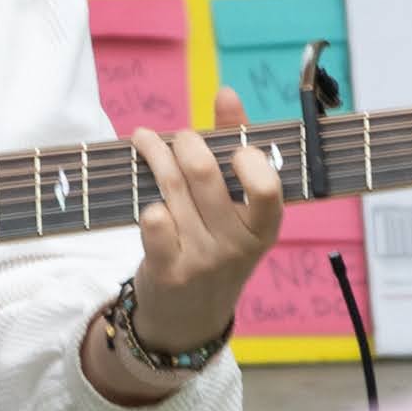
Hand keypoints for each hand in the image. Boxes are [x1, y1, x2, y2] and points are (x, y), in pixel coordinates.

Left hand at [120, 88, 285, 361]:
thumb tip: (227, 92)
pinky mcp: (168, 270)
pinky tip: (145, 195)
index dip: (247, 159)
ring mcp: (202, 260)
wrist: (189, 318)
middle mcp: (237, 245)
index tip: (233, 149)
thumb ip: (236, 147)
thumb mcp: (237, 209)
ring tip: (145, 139)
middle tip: (177, 139)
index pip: (266, 187)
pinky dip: (146, 201)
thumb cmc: (215, 246)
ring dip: (154, 154)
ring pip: (172, 188)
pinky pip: (152, 219)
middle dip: (186, 144)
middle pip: (204, 174)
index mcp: (264, 228)